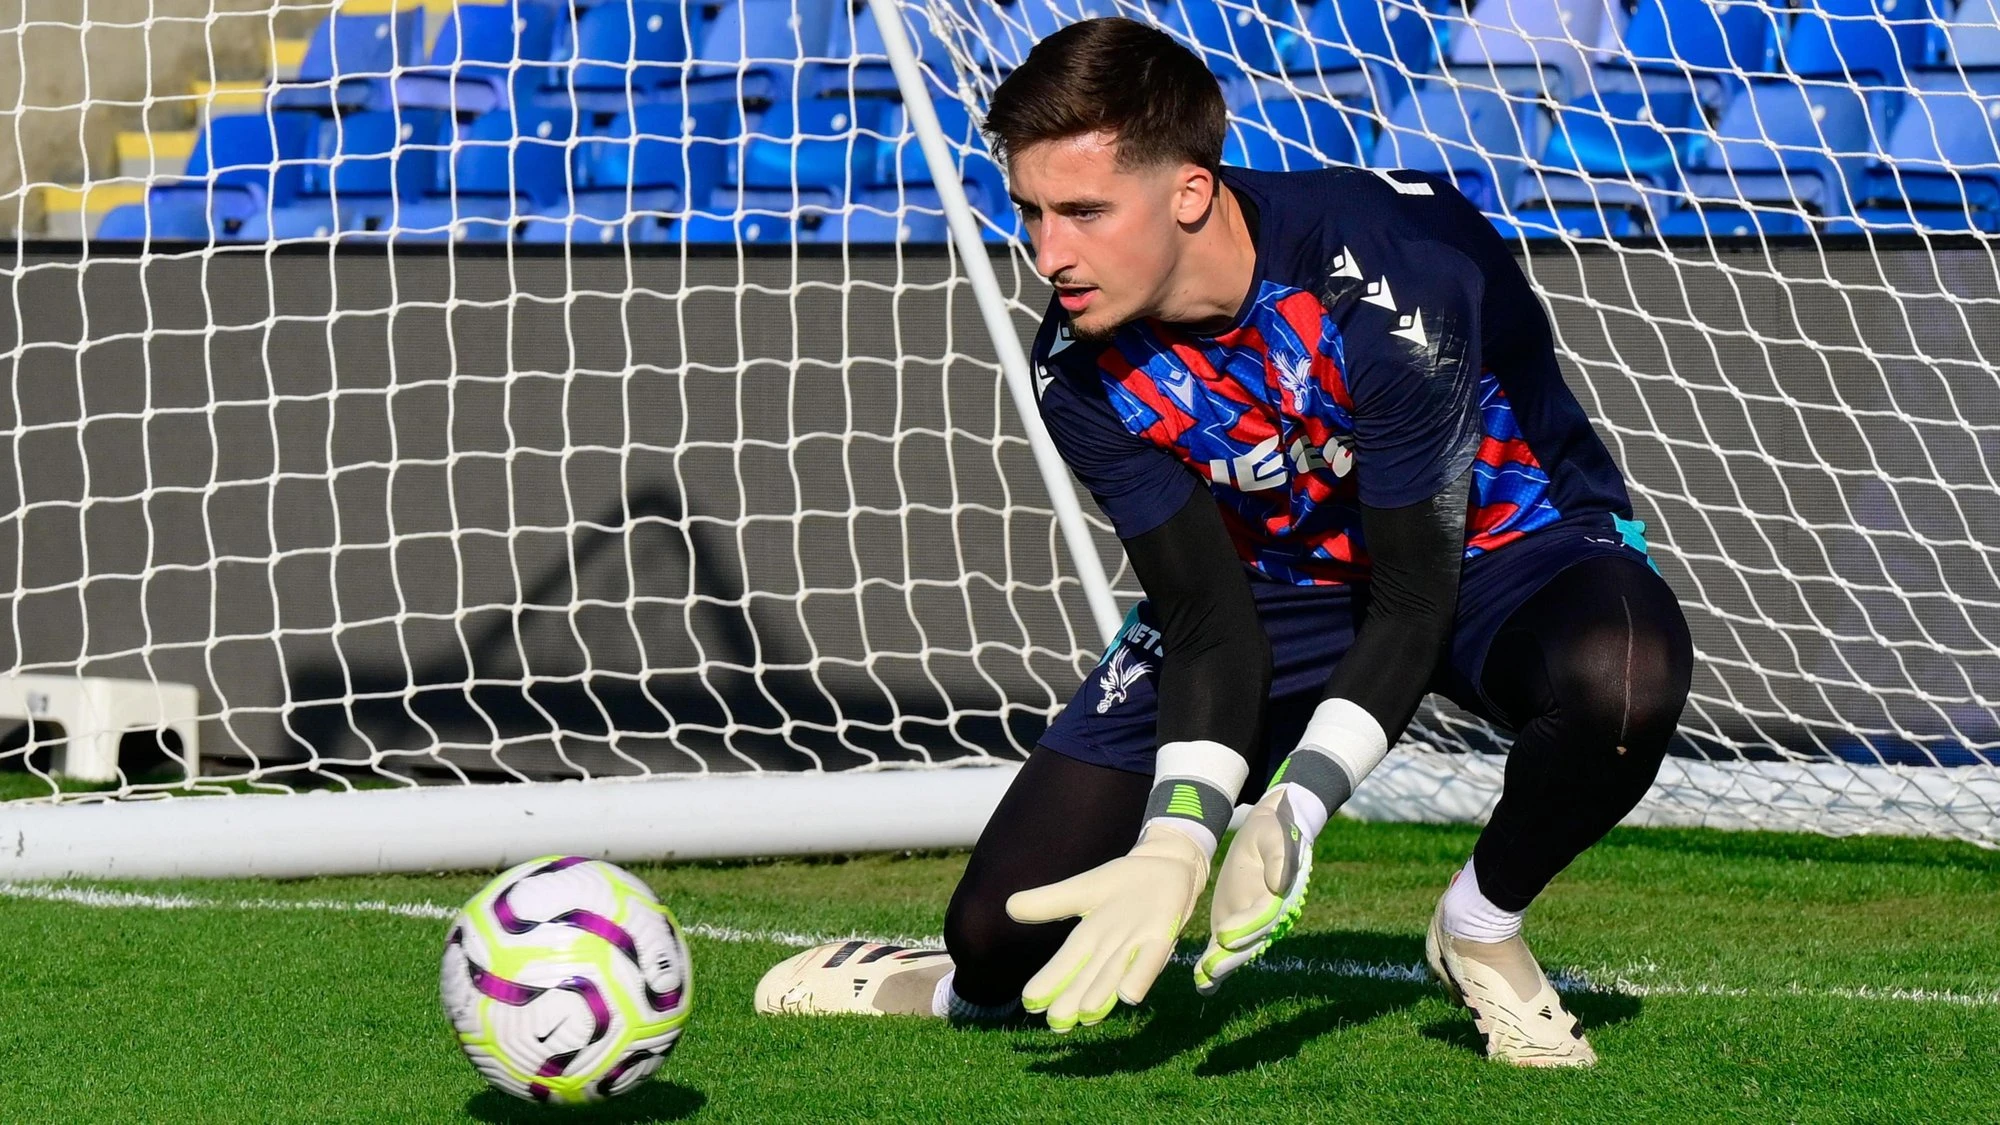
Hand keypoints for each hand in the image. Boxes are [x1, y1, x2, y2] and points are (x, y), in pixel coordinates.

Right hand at [1005, 825, 1208, 1031]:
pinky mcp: (1163, 934)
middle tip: (1057, 1025)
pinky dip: (1140, 976)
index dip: (1049, 983)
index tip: (1030, 1004)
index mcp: (1090, 938)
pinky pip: (1150, 958)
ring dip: (1102, 995)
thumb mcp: (1082, 889)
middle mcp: (1112, 949)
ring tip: (1085, 1016)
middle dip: (1073, 1000)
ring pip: (1115, 973)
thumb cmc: (1124, 884)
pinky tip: (1129, 996)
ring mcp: (1138, 944)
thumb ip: (1050, 901)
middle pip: (1089, 977)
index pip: (1066, 963)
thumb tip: (1009, 906)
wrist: (1167, 866)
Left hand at [1195, 786, 1311, 994]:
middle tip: (1209, 971)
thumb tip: (1280, 883)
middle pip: (1250, 942)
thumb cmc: (1274, 832)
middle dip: (1230, 958)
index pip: (1263, 917)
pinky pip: (1224, 946)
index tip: (1225, 936)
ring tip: (1202, 982)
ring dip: (1220, 967)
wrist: (1266, 830)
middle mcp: (1267, 917)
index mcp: (1280, 898)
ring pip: (1236, 950)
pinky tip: (1203, 986)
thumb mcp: (1278, 837)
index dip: (1245, 928)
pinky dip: (1215, 964)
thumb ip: (1280, 859)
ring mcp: (1249, 924)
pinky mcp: (1233, 922)